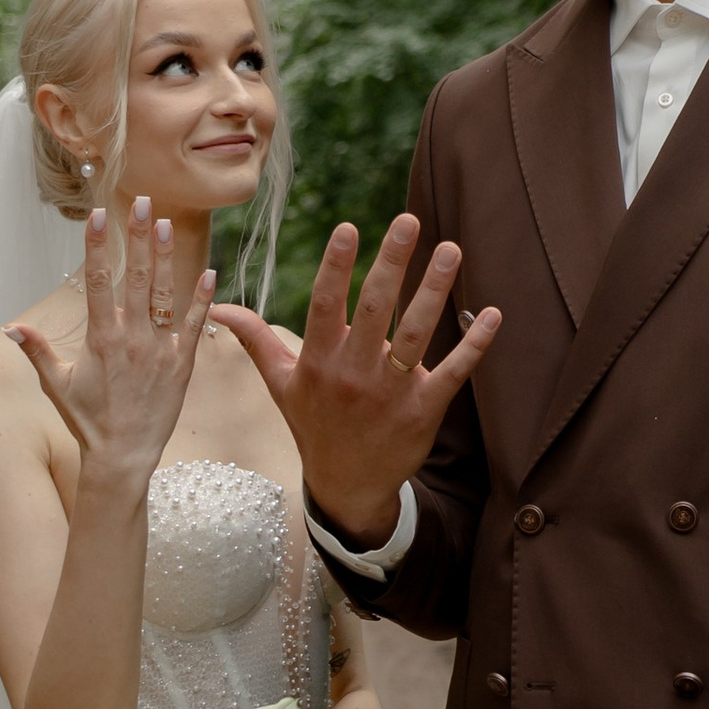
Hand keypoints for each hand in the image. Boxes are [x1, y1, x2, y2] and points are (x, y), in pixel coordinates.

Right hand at [6, 201, 212, 493]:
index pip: (99, 281)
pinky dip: (203, 300)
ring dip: (167, 258)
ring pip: (166, 295)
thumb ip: (37, 351)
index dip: (99, 245)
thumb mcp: (57, 385)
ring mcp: (160, 351)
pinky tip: (210, 272)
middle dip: (139, 237)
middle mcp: (132, 339)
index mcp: (101, 338)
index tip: (101, 215)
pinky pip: (196, 326)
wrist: (123, 458)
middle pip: (137, 277)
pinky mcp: (182, 365)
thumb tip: (9, 327)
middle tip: (144, 202)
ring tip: (167, 224)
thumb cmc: (88, 422)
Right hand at [214, 215, 501, 534]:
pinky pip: (453, 372)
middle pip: (374, 310)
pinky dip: (474, 344)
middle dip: (392, 263)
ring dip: (434, 291)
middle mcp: (354, 374)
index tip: (349, 227)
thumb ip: (256, 340)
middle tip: (409, 220)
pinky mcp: (424, 410)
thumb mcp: (281, 385)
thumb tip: (218, 306)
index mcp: (319, 362)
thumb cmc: (314, 427)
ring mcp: (391, 392)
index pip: (325, 305)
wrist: (348, 488)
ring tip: (451, 249)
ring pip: (416, 334)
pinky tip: (490, 314)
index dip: (336, 266)